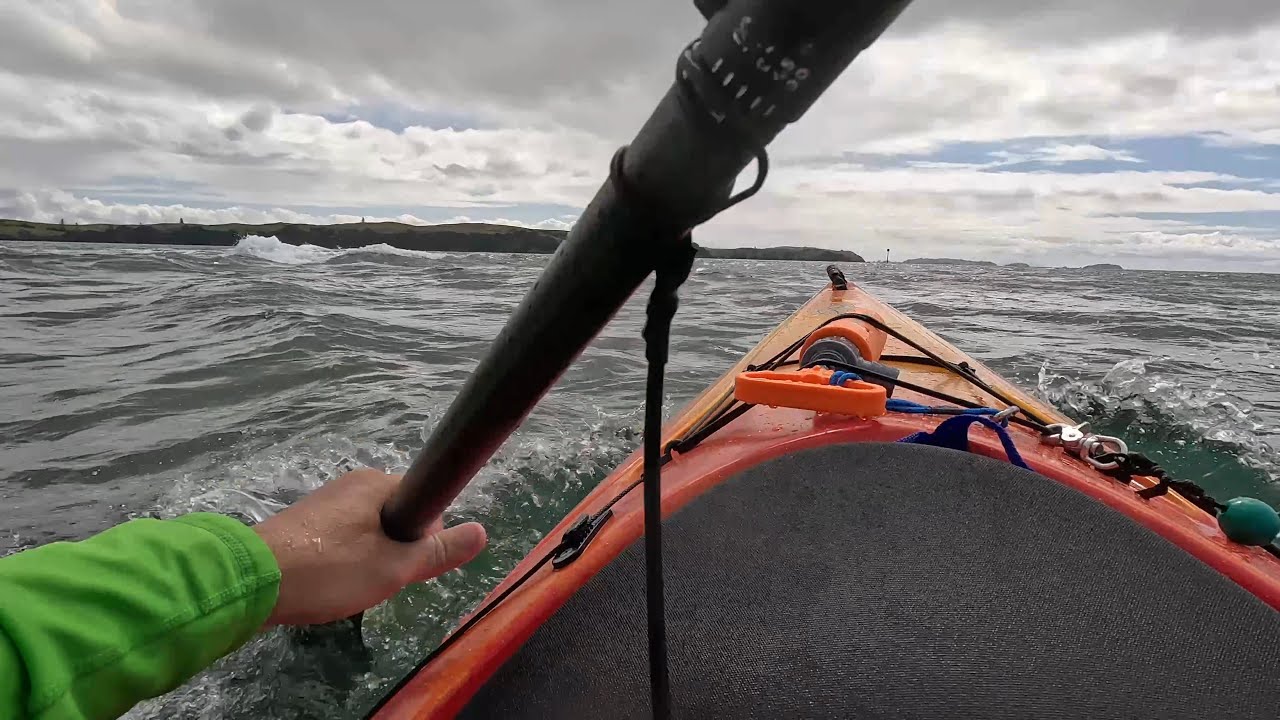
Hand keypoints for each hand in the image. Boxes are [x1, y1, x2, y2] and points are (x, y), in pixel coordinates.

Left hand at [253, 469, 486, 625]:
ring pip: (369, 532)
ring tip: (352, 586)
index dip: (428, 536)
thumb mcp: (394, 566)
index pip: (425, 501)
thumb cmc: (330, 569)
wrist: (251, 581)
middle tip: (382, 580)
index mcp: (378, 483)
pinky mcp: (303, 523)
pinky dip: (344, 561)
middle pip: (397, 517)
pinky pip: (342, 539)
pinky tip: (330, 583)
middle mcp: (352, 484)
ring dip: (370, 559)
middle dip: (397, 551)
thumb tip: (483, 531)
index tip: (413, 564)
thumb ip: (439, 551)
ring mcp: (325, 502)